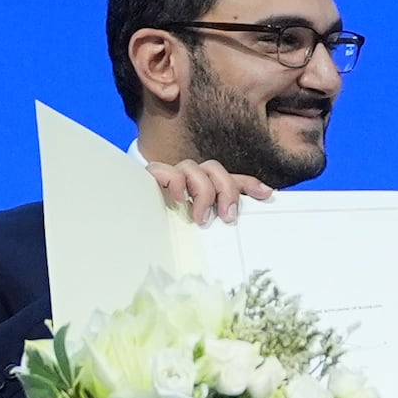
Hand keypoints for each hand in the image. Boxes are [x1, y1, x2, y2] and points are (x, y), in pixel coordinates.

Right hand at [142, 156, 269, 222]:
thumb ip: (214, 221)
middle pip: (215, 169)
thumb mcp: (197, 228)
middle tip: (228, 217)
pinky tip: (179, 200)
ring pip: (194, 168)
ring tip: (201, 218)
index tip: (267, 195)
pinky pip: (166, 170)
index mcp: (205, 187)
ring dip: (203, 192)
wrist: (131, 221)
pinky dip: (176, 183)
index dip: (250, 183)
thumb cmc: (167, 229)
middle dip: (226, 190)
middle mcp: (190, 178)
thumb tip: (235, 227)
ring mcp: (171, 176)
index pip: (231, 178)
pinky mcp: (152, 178)